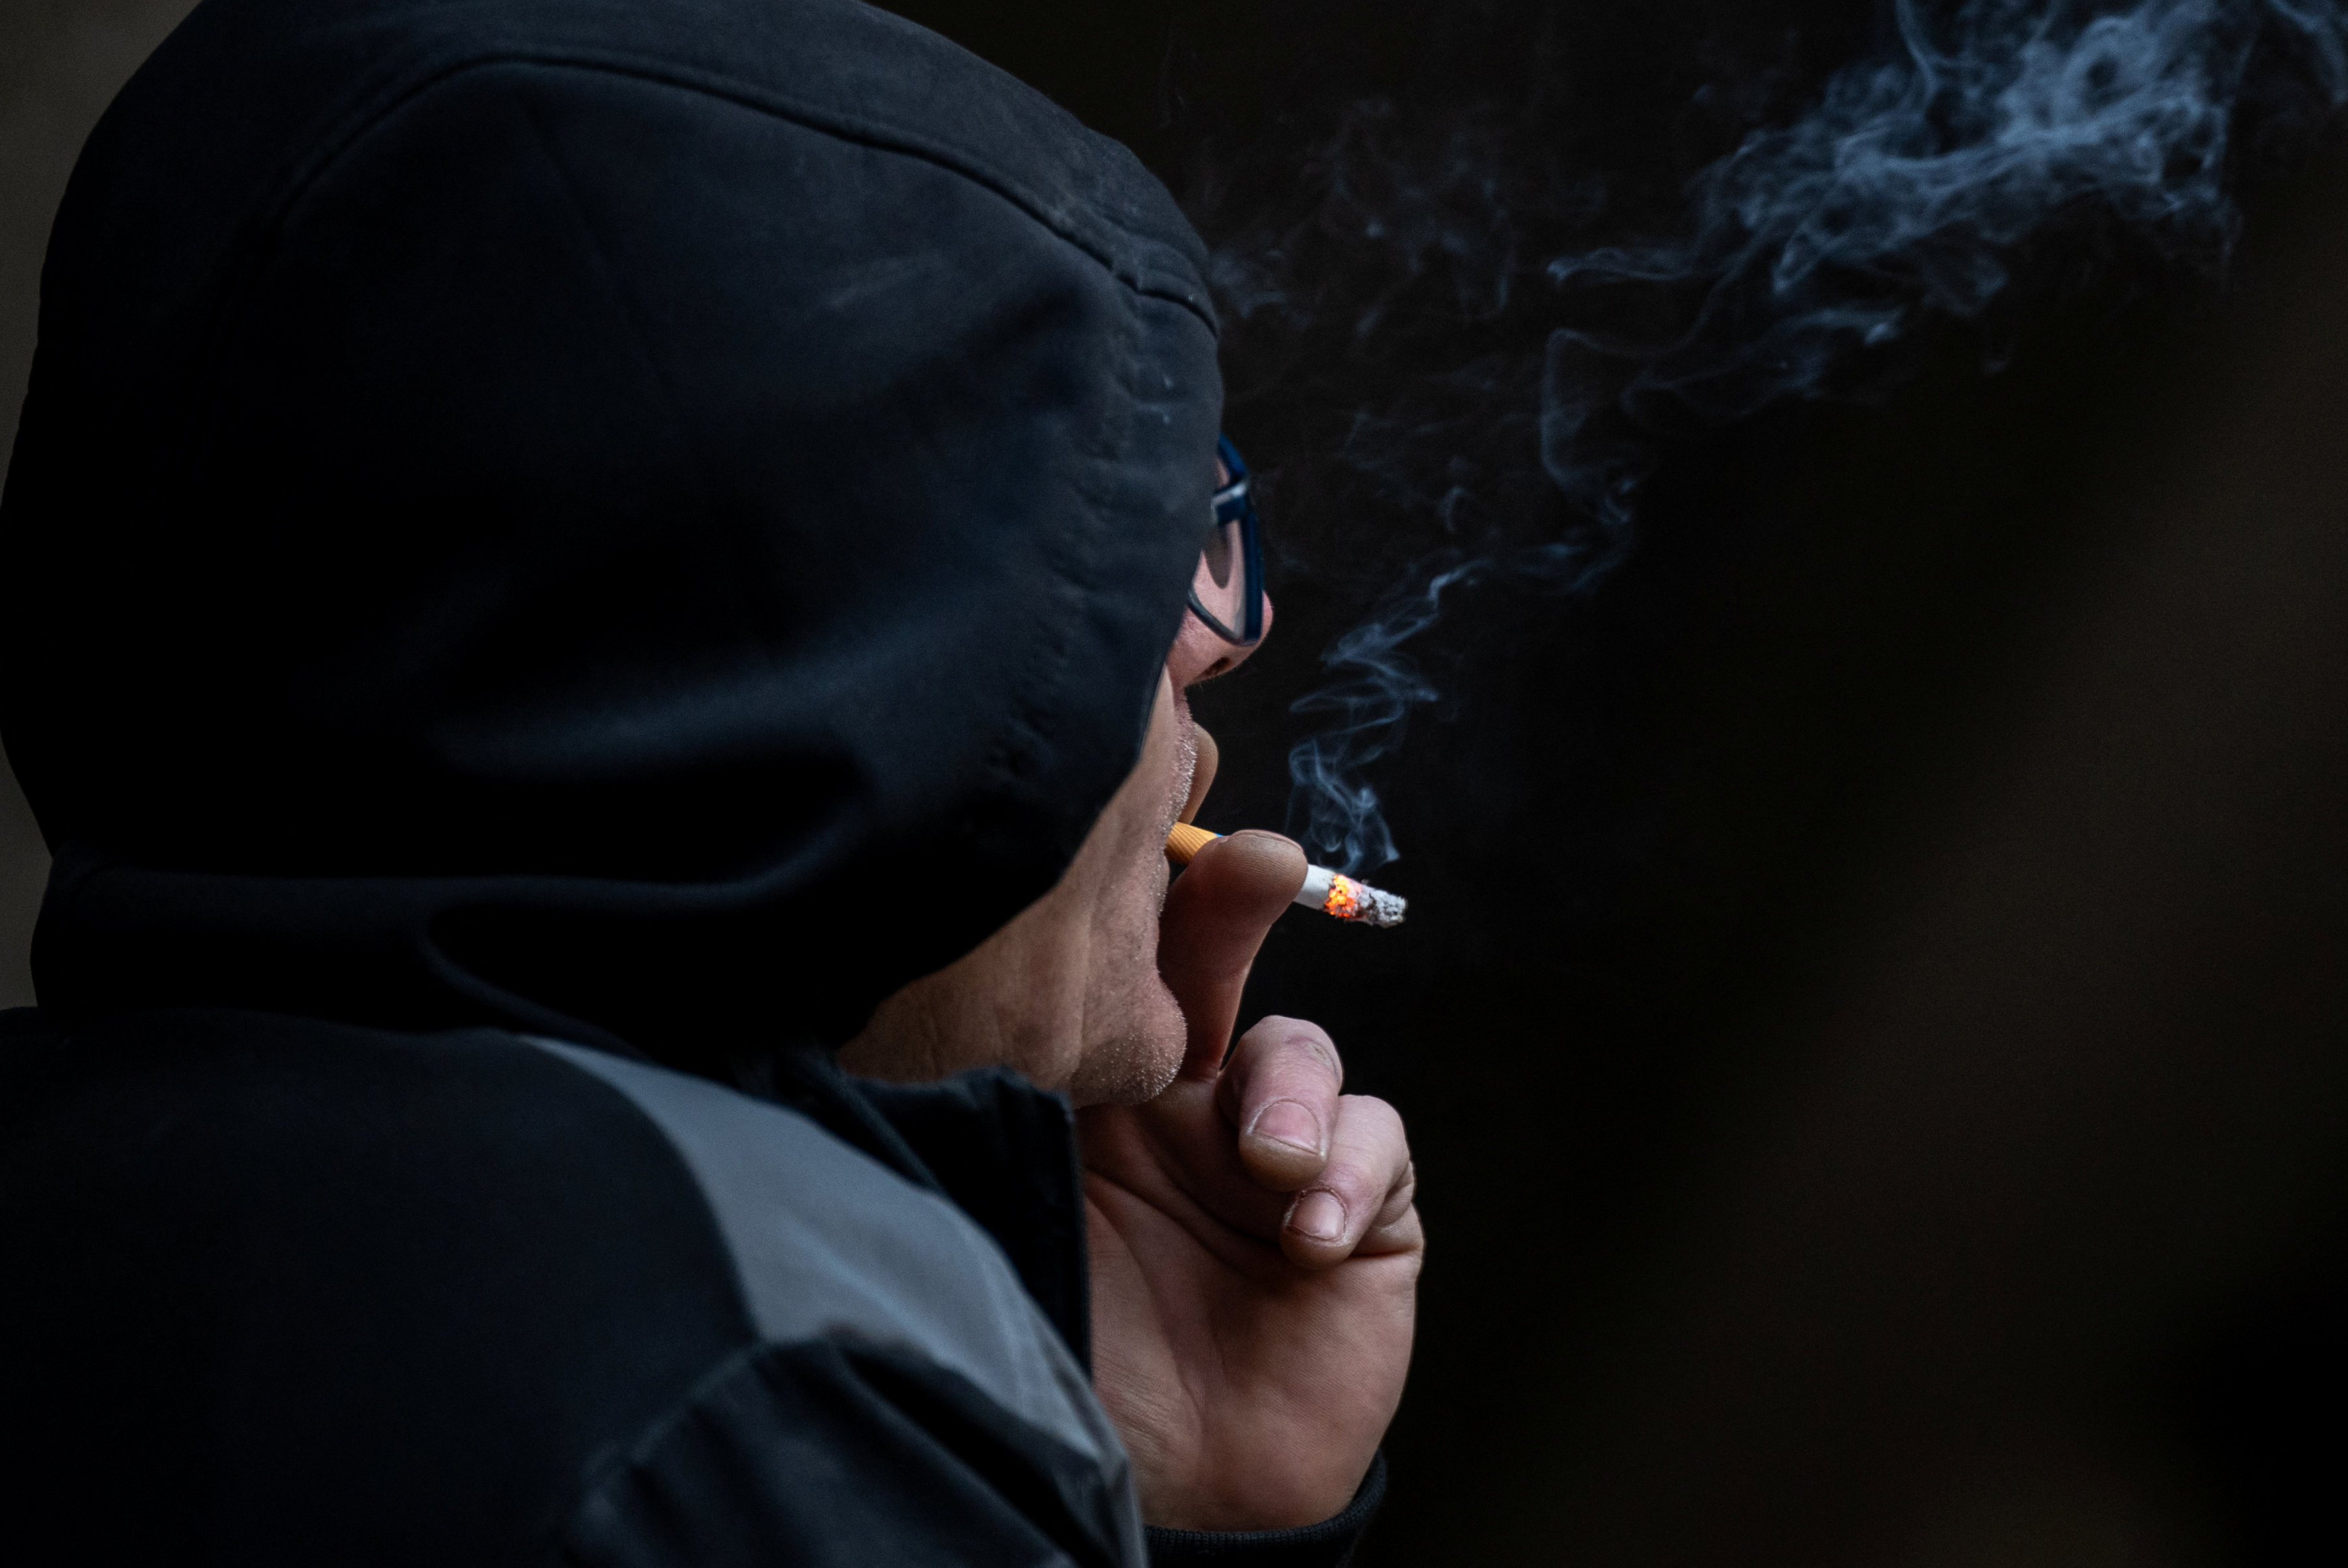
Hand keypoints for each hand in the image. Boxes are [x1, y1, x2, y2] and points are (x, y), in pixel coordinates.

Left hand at [1078, 827, 1421, 1530]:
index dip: (1135, 905)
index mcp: (1099, 1104)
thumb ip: (1010, 1129)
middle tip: (1255, 867)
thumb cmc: (1078, 1374)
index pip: (1116, 982)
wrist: (1171, 1503)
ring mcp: (1279, 1156)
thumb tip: (971, 1016)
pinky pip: (1376, 1144)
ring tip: (1264, 1167)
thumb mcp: (1024, 1230)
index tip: (1135, 846)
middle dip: (1239, 902)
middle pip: (1218, 971)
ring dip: (1290, 1095)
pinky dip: (1348, 1173)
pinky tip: (1306, 1234)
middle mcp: (1190, 1112)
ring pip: (1303, 1053)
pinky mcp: (1364, 1211)